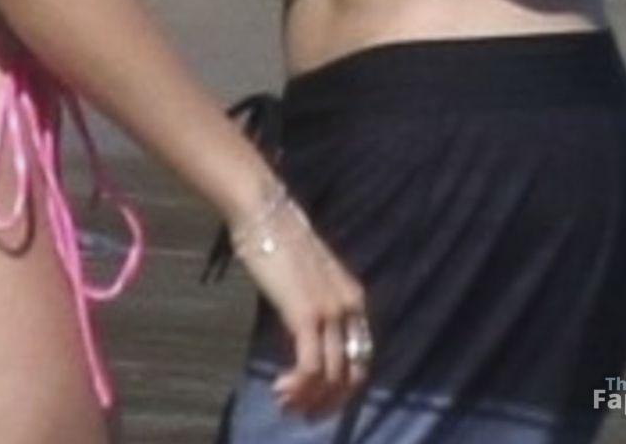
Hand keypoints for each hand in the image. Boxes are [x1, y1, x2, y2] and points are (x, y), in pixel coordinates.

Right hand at [231, 184, 370, 418]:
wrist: (264, 212)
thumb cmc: (276, 239)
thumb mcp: (307, 276)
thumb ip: (314, 303)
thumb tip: (305, 333)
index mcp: (354, 298)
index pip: (361, 358)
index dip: (342, 387)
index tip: (317, 400)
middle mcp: (350, 308)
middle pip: (353, 374)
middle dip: (329, 402)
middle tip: (301, 413)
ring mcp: (330, 312)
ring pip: (332, 377)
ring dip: (308, 399)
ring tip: (284, 403)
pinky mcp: (307, 315)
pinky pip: (311, 368)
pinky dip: (298, 388)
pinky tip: (279, 389)